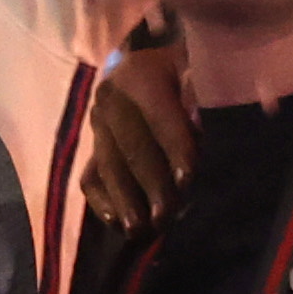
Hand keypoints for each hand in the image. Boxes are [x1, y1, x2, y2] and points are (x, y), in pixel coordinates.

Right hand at [83, 35, 195, 229]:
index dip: (175, 147)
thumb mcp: (198, 69)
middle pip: (131, 147)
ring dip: (125, 200)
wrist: (152, 64)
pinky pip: (91, 177)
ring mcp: (98, 124)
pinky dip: (101, 201)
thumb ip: (200, 94)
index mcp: (139, 75)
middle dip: (150, 184)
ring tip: (139, 229)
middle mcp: (111, 99)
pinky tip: (115, 222)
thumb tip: (201, 123)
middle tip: (166, 216)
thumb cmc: (186, 70)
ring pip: (109, 165)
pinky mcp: (93, 146)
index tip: (188, 180)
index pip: (160, 116)